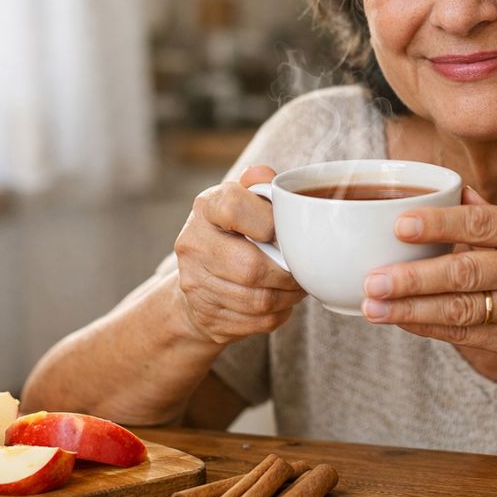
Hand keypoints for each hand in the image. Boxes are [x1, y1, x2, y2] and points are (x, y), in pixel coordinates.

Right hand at [174, 165, 305, 343]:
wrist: (199, 280)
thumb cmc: (234, 233)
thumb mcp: (244, 201)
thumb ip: (259, 186)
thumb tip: (264, 175)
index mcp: (205, 207)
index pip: (233, 207)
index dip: (267, 221)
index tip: (282, 231)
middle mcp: (192, 244)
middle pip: (249, 266)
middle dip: (286, 273)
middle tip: (303, 270)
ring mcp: (195, 283)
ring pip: (257, 300)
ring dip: (288, 296)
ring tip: (297, 286)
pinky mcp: (207, 316)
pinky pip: (256, 322)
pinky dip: (279, 314)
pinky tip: (282, 302)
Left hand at [359, 187, 496, 365]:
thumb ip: (495, 216)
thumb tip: (451, 192)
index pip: (480, 226)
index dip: (438, 225)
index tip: (399, 226)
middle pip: (464, 273)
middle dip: (412, 278)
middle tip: (373, 279)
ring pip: (461, 310)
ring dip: (411, 310)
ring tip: (374, 307)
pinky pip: (467, 335)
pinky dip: (430, 329)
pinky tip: (402, 322)